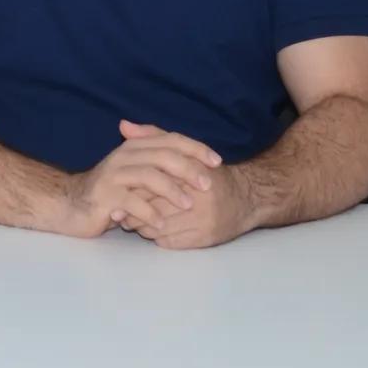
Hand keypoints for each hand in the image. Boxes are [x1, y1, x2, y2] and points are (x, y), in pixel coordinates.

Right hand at [57, 119, 220, 238]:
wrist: (72, 205)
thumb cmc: (110, 191)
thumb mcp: (135, 173)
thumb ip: (157, 162)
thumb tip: (190, 157)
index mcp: (135, 147)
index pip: (170, 139)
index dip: (195, 148)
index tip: (217, 162)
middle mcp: (124, 156)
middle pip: (162, 155)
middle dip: (188, 169)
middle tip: (208, 185)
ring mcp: (113, 175)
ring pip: (148, 176)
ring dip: (172, 190)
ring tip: (188, 205)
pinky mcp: (105, 195)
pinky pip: (132, 202)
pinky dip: (149, 213)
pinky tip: (161, 225)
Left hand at [120, 135, 255, 250]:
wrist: (247, 199)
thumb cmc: (210, 173)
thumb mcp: (185, 150)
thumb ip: (154, 136)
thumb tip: (123, 126)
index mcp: (190, 173)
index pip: (151, 182)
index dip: (132, 188)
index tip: (120, 191)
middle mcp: (198, 198)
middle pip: (152, 206)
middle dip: (133, 210)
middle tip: (120, 210)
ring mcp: (202, 220)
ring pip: (158, 227)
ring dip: (142, 226)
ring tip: (134, 221)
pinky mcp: (204, 239)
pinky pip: (170, 241)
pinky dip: (157, 237)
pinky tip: (154, 230)